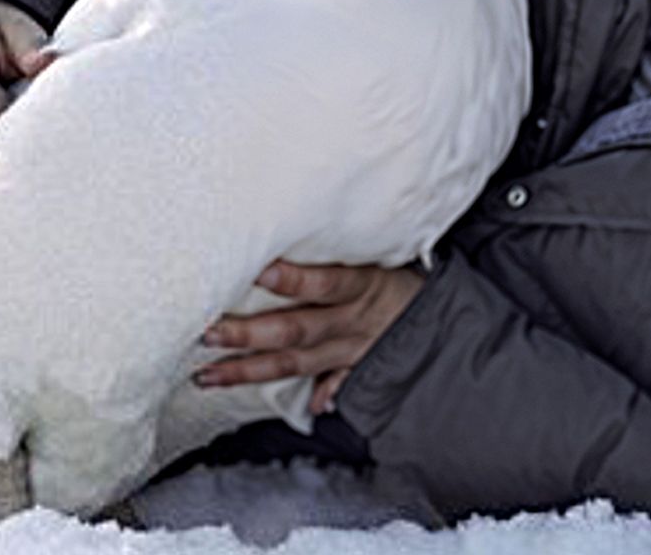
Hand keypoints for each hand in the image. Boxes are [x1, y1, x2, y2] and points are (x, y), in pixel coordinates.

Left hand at [194, 259, 424, 414]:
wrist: (444, 308)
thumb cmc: (396, 271)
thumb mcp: (374, 253)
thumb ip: (333, 250)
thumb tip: (277, 243)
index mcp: (361, 285)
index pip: (325, 283)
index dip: (292, 281)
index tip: (256, 272)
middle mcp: (355, 321)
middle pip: (297, 330)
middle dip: (248, 335)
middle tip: (207, 333)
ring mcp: (356, 351)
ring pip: (298, 364)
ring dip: (251, 371)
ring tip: (206, 375)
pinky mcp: (362, 369)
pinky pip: (336, 384)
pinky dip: (322, 395)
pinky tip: (304, 406)